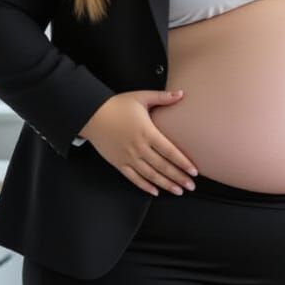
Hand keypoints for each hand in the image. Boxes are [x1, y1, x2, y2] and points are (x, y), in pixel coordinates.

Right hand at [80, 90, 197, 196]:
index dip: (183, 162)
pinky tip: (155, 191)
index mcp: (147, 132)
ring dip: (165, 184)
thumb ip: (162, 97)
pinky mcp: (118, 163)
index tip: (194, 171)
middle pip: (162, 166)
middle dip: (178, 177)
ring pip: (150, 175)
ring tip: (178, 191)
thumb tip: (181, 93)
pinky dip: (145, 186)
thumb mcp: (141, 97)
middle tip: (191, 185)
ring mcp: (128, 157)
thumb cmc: (116, 105)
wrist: (90, 115)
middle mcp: (139, 148)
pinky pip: (133, 178)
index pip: (170, 151)